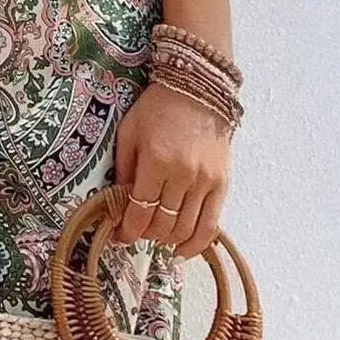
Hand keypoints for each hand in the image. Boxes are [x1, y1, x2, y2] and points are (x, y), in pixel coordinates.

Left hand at [111, 79, 231, 255]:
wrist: (198, 89)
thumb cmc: (157, 110)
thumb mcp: (129, 134)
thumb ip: (124, 171)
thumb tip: (118, 207)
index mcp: (156, 162)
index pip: (139, 213)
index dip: (127, 232)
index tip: (120, 236)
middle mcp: (183, 175)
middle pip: (161, 225)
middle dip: (145, 234)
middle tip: (138, 229)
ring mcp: (206, 182)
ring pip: (184, 230)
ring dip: (166, 239)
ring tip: (158, 233)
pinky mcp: (222, 184)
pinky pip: (210, 226)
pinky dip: (195, 244)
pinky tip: (182, 250)